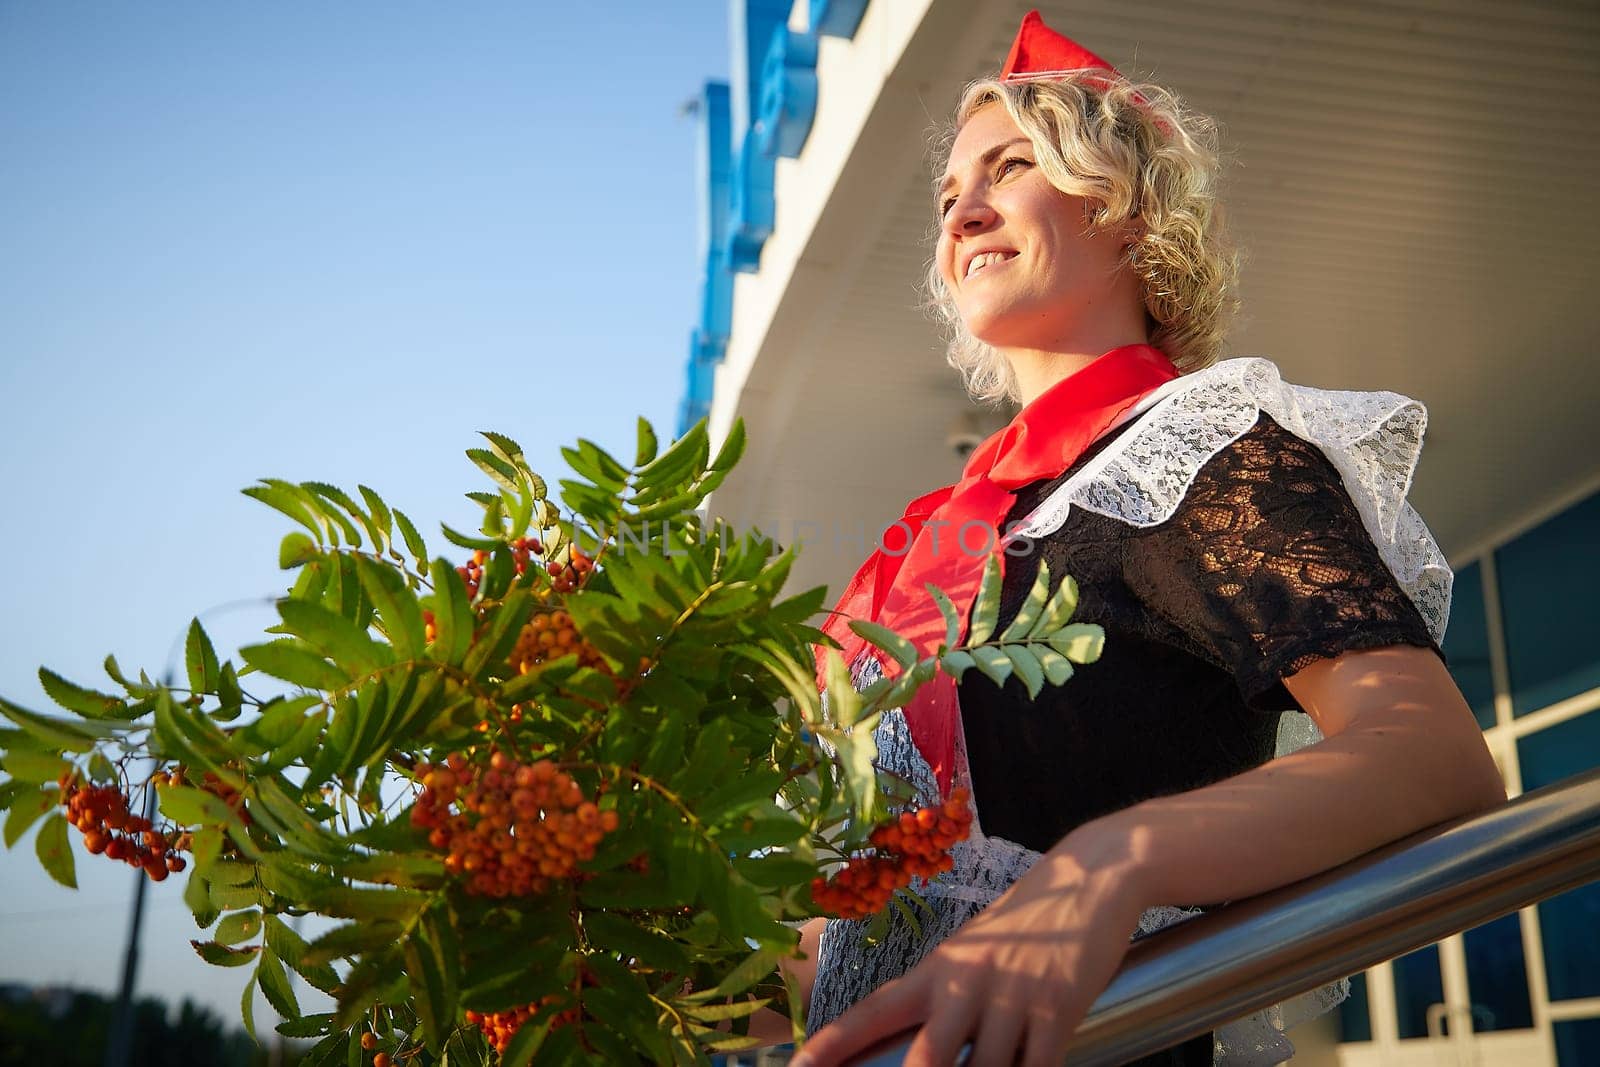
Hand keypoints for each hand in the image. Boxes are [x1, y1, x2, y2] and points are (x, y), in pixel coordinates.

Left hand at [792, 834, 1146, 1066]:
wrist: (1089, 877)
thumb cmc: (1027, 922)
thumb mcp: (973, 951)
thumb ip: (945, 999)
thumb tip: (922, 1053)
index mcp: (937, 968)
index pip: (873, 1012)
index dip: (831, 1045)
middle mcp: (965, 983)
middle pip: (924, 1061)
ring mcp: (1012, 998)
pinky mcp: (1058, 1009)